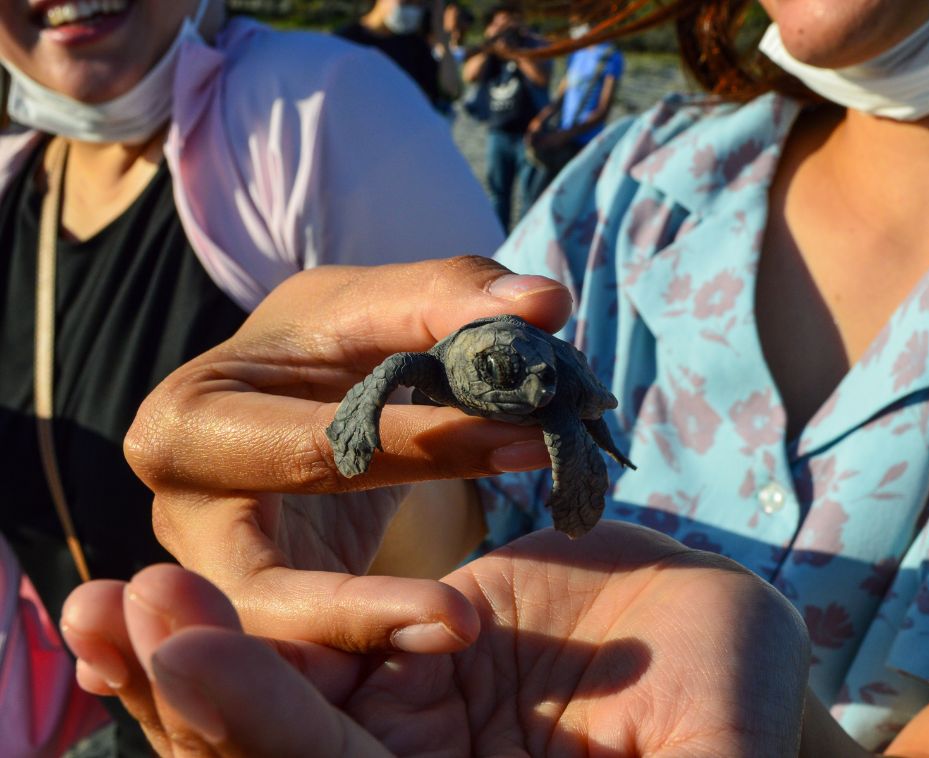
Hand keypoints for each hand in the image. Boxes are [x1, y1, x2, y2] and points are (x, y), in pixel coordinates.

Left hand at [62, 521, 810, 756]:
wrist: (714, 637)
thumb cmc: (736, 699)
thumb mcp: (711, 747)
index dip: (268, 730)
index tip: (192, 648)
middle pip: (274, 757)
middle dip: (198, 696)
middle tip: (122, 606)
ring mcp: (396, 729)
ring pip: (267, 705)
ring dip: (186, 656)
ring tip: (113, 595)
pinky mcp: (395, 664)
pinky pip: (303, 644)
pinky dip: (238, 617)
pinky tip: (174, 582)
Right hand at [123, 256, 571, 652]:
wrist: (296, 397)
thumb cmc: (325, 347)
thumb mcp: (374, 308)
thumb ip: (453, 297)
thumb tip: (547, 300)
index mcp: (188, 423)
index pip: (314, 449)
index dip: (426, 446)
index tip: (531, 442)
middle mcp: (178, 511)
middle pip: (264, 578)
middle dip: (367, 602)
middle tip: (464, 622)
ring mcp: (212, 576)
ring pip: (281, 639)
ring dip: (369, 641)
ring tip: (459, 635)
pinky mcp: (260, 612)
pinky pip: (313, 651)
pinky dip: (374, 646)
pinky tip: (445, 641)